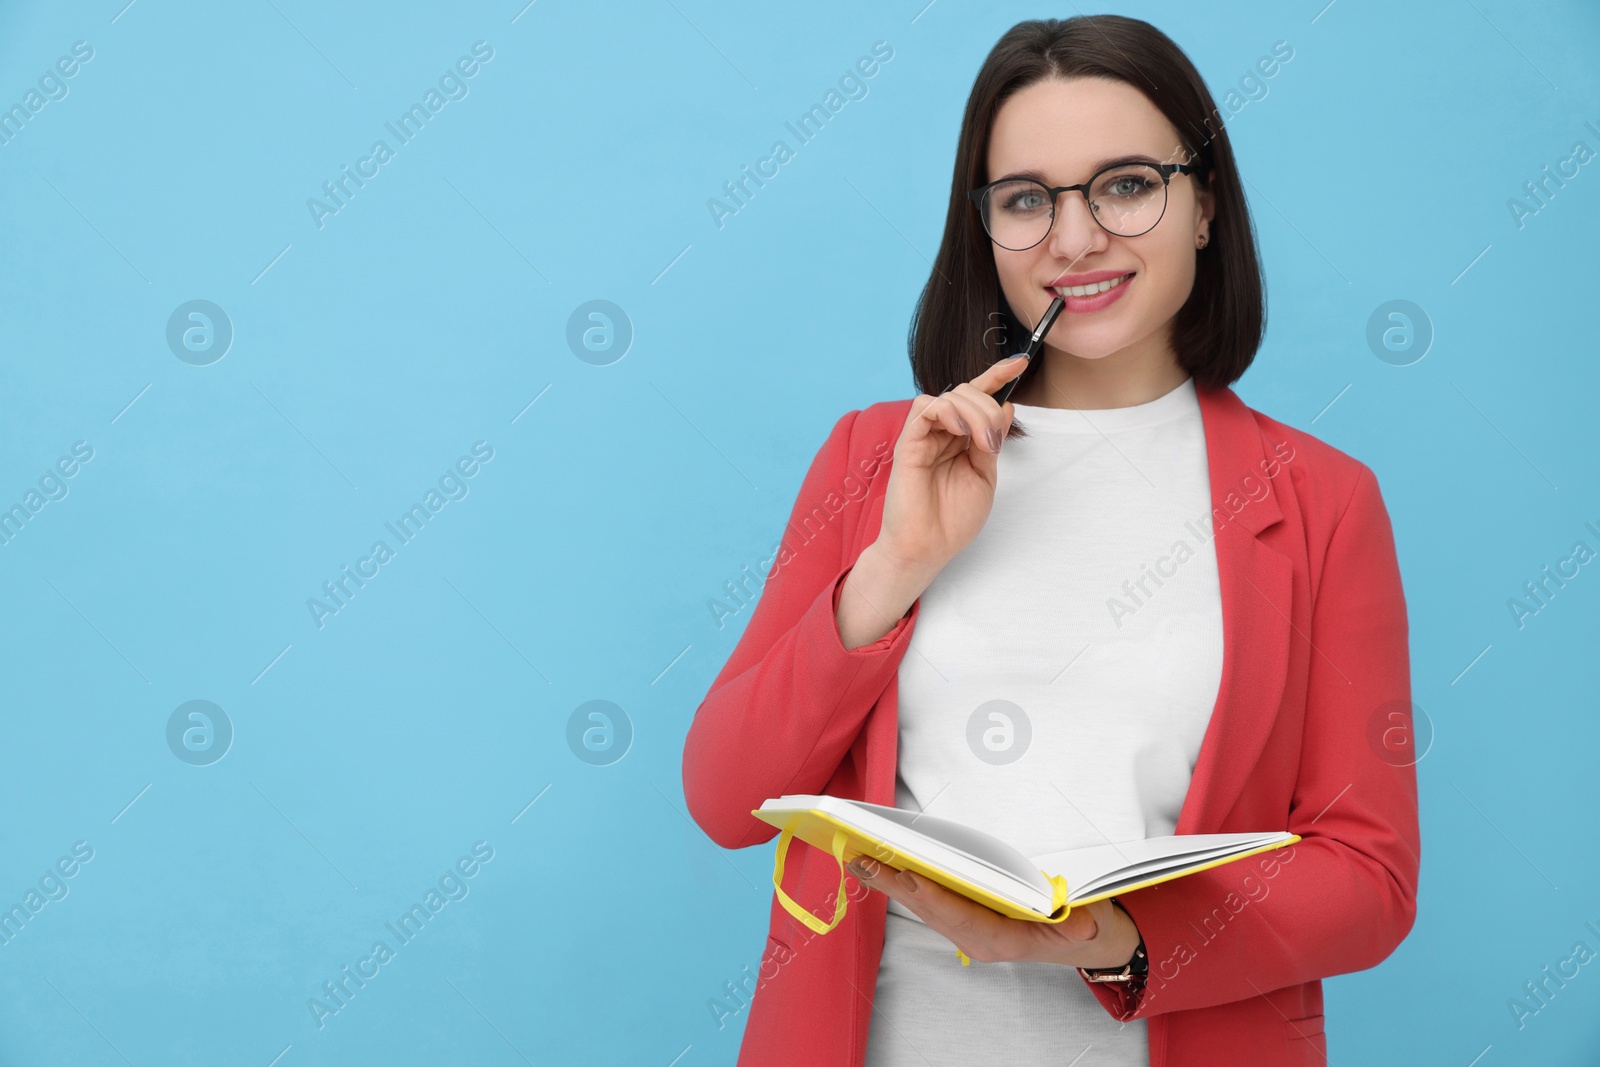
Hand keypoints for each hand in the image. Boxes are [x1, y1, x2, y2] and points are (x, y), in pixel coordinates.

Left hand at [846, 854, 1139, 968]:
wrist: (1085, 941)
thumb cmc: (1083, 926)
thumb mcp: (1090, 924)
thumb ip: (1082, 925)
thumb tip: (1081, 924)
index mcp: (1004, 940)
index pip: (964, 917)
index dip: (937, 897)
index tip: (912, 877)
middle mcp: (979, 939)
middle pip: (932, 910)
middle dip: (897, 886)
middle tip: (864, 861)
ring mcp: (969, 931)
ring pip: (924, 906)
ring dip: (891, 883)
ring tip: (859, 860)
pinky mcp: (964, 919)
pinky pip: (929, 902)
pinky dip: (904, 884)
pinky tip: (882, 869)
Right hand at [874, 356, 1029, 572]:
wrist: (928, 547)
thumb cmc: (953, 519)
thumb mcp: (985, 475)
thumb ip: (992, 440)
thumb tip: (1006, 406)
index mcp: (961, 439)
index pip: (977, 398)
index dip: (997, 376)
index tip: (1021, 362)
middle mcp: (942, 433)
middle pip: (967, 392)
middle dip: (989, 407)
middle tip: (993, 442)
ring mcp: (924, 436)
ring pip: (950, 395)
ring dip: (974, 412)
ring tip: (981, 444)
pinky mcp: (908, 443)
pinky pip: (926, 407)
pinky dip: (948, 411)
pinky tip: (959, 431)